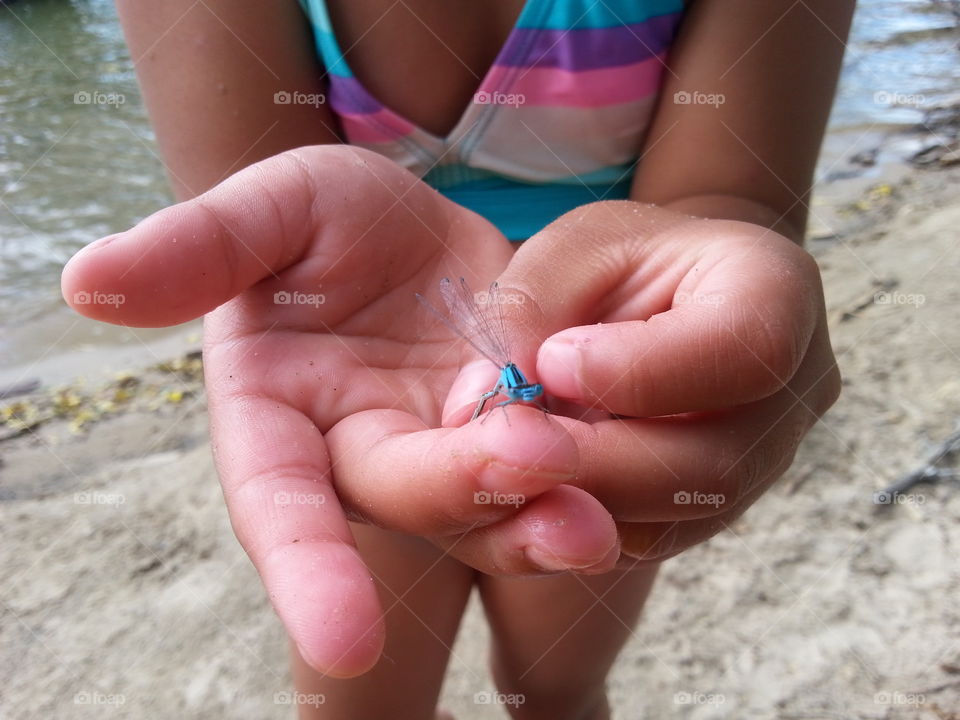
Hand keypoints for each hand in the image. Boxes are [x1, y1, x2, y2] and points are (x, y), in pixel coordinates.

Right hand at [60, 146, 619, 676]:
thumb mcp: (266, 211)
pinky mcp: (514, 429)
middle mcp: (360, 455)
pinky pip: (551, 468)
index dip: (307, 572)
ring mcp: (442, 448)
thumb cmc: (322, 219)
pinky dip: (586, 475)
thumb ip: (193, 250)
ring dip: (540, 515)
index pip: (282, 505)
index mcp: (280, 419)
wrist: (412, 221)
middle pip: (407, 500)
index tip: (344, 642)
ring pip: (488, 506)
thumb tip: (84, 281)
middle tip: (530, 460)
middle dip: (464, 494)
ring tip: (592, 516)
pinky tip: (631, 467)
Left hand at [493, 200, 840, 562]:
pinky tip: (549, 475)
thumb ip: (529, 308)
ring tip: (523, 452)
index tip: (553, 363)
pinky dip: (591, 518)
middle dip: (596, 461)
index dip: (637, 372)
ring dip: (586, 496)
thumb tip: (496, 402)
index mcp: (777, 289)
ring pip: (684, 516)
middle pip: (716, 463)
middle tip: (511, 441)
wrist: (662, 300)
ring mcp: (771, 456)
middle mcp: (799, 387)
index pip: (743, 351)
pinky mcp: (727, 503)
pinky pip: (659, 536)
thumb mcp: (567, 251)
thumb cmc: (619, 263)